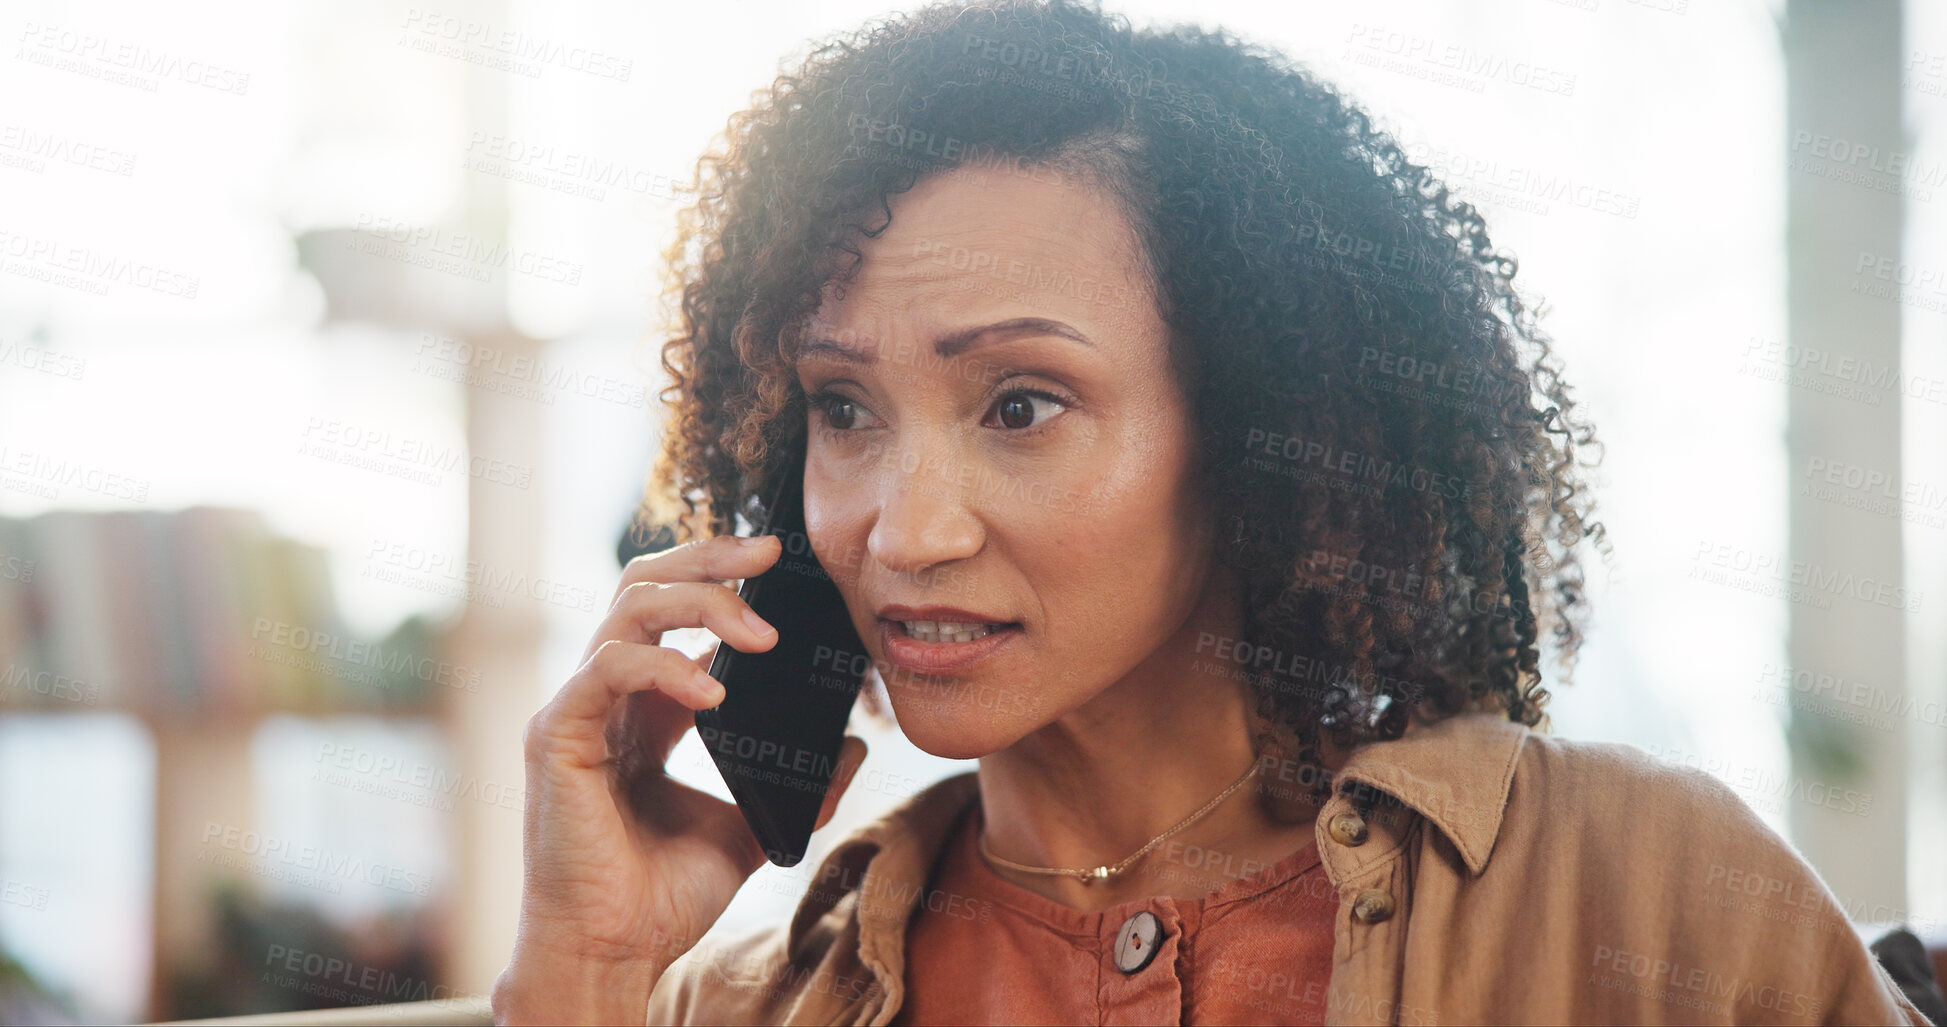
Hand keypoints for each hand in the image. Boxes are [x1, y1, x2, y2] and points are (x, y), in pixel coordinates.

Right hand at [492, 534, 869, 1024]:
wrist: (615, 954)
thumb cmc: (663, 898)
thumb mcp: (750, 827)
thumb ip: (797, 782)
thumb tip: (852, 744)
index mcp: (645, 708)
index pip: (674, 609)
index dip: (723, 577)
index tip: (779, 561)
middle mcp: (607, 696)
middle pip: (645, 584)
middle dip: (709, 558)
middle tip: (768, 554)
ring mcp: (578, 709)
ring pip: (628, 607)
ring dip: (702, 605)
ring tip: (761, 636)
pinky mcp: (558, 735)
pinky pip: (607, 667)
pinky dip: (665, 667)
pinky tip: (713, 694)